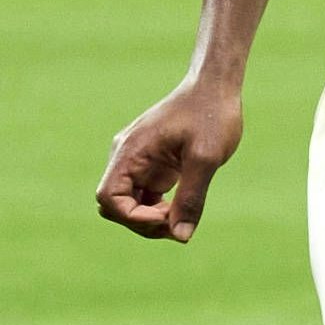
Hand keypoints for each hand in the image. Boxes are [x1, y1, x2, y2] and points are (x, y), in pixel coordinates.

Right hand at [97, 73, 244, 242]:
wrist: (215, 87)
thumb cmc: (210, 114)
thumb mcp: (205, 157)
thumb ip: (191, 198)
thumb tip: (180, 237)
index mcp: (130, 150)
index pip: (109, 197)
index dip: (132, 217)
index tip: (166, 217)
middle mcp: (127, 157)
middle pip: (115, 206)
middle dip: (142, 222)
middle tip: (178, 222)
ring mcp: (138, 162)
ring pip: (129, 205)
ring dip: (150, 220)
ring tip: (182, 219)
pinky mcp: (152, 166)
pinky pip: (144, 197)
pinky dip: (158, 210)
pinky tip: (181, 209)